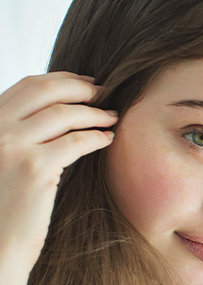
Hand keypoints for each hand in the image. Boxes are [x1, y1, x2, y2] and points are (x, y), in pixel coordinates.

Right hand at [0, 73, 116, 281]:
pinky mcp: (34, 169)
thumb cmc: (4, 205)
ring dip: (95, 113)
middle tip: (105, 94)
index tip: (86, 83)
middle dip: (82, 88)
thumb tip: (61, 110)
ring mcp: (11, 147)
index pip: (28, 85)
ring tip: (111, 118)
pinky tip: (107, 139)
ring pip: (65, 114)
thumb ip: (21, 132)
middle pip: (47, 90)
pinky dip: (97, 136)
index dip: (63, 79)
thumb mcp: (4, 158)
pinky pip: (76, 141)